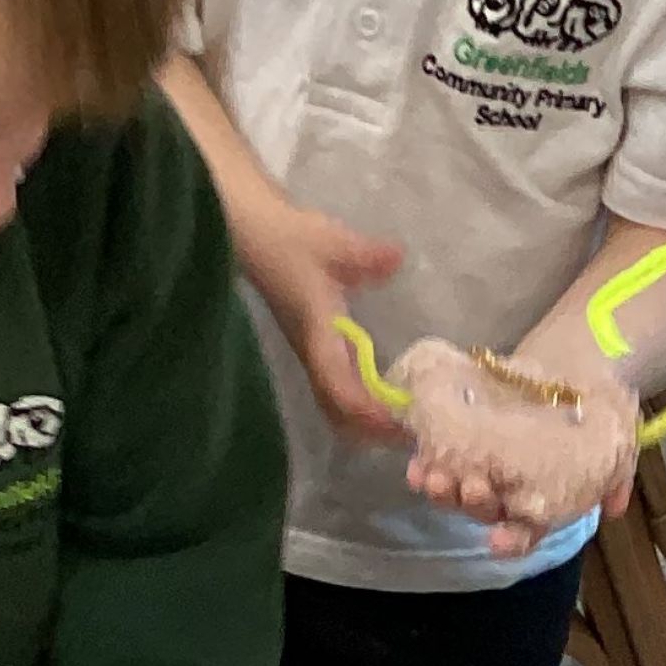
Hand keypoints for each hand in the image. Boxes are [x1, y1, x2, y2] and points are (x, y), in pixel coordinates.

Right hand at [244, 198, 407, 436]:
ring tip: (406, 423)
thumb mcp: (331, 242)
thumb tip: (397, 258)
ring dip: (367, 422)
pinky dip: (363, 404)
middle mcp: (313, 353)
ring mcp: (312, 353)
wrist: (251, 232)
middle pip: (338, 412)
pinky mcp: (315, 347)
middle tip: (414, 433)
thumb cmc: (288, 238)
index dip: (366, 410)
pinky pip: (338, 390)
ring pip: (336, 407)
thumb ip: (366, 255)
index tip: (399, 421)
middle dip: (372, 431)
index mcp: (317, 334)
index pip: (338, 386)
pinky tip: (391, 396)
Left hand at [397, 340, 637, 557]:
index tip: (499, 541)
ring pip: (455, 493)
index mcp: (543, 502)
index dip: (513, 539)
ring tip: (432, 477)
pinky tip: (416, 461)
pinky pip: (438, 463)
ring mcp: (481, 472)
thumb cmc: (597, 412)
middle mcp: (508, 494)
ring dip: (441, 489)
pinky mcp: (460, 444)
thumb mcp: (620, 442)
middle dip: (472, 504)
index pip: (527, 531)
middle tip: (469, 488)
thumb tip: (615, 505)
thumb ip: (617, 475)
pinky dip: (425, 466)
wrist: (577, 369)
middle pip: (485, 511)